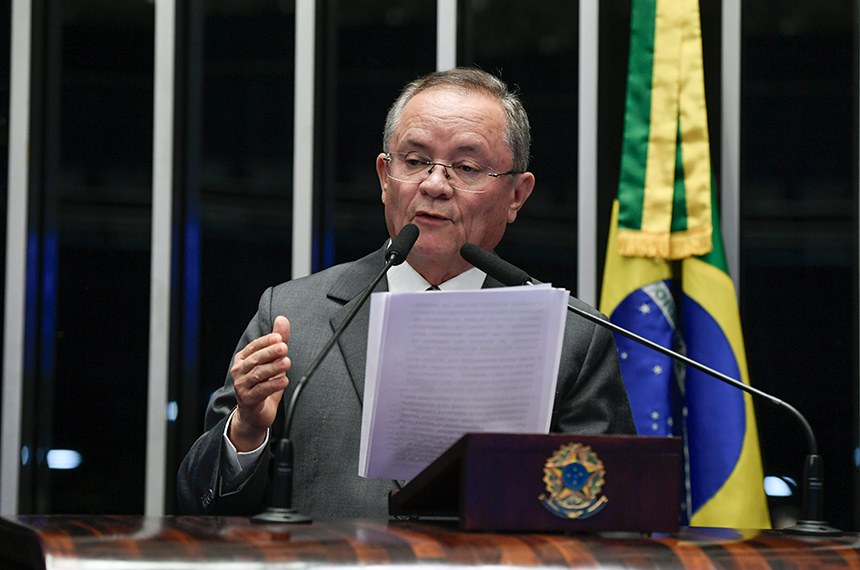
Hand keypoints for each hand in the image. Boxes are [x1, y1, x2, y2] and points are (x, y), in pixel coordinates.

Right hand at [228, 316, 290, 450]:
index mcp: (243, 359)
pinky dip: (273, 385)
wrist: (254, 414)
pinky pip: (261, 391)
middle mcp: (239, 371)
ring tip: (287, 363)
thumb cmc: (263, 385)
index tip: (280, 337)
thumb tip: (282, 319)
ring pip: (258, 374)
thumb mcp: (272, 362)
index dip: (266, 341)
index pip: (254, 347)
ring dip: (273, 368)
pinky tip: (284, 380)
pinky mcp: (248, 400)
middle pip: (255, 360)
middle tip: (284, 347)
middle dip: (270, 353)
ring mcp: (242, 386)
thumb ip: (277, 342)